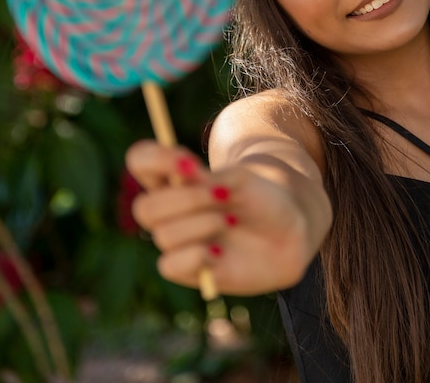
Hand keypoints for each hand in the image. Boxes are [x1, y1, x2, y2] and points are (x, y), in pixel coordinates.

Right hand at [125, 140, 313, 295]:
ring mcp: (176, 241)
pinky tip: (221, 251)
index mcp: (174, 179)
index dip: (155, 158)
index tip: (190, 162)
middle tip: (221, 196)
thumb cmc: (260, 198)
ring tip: (230, 220)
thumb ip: (210, 179)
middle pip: (144, 207)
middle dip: (186, 200)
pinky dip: (197, 255)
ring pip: (163, 235)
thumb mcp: (240, 179)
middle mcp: (169, 210)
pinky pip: (169, 265)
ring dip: (201, 224)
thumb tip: (183, 180)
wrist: (289, 231)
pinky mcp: (187, 271)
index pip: (140, 160)